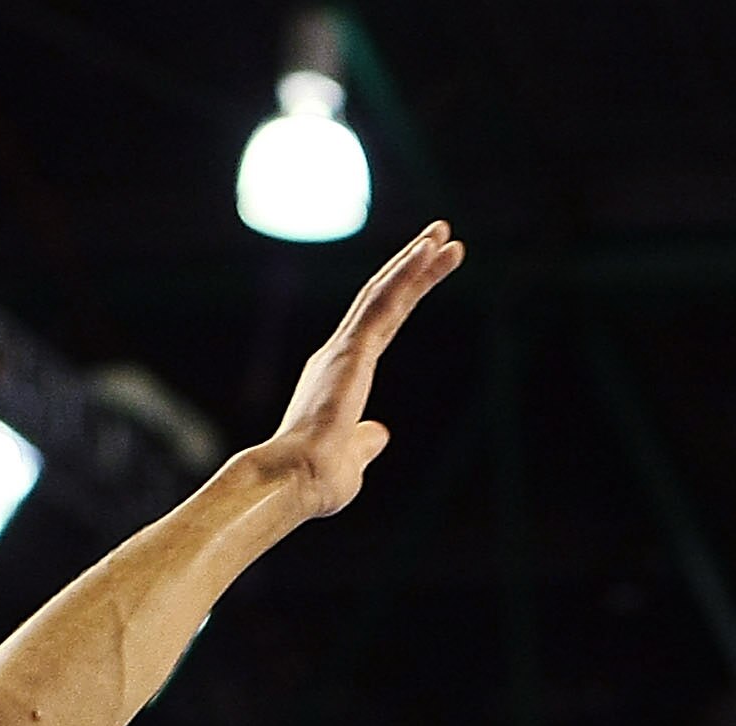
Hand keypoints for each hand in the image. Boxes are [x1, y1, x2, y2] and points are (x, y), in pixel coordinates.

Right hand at [260, 223, 464, 517]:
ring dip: (415, 261)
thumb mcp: (353, 460)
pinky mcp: (352, 352)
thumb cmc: (317, 481)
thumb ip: (366, 442)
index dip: (407, 298)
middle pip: (384, 300)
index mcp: (341, 377)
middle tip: (442, 238)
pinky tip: (428, 250)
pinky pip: (384, 303)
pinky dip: (406, 274)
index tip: (430, 274)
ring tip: (444, 234)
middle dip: (413, 268)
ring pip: (384, 292)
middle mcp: (339, 355)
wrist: (292, 481)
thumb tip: (381, 434)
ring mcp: (344, 350)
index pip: (382, 326)